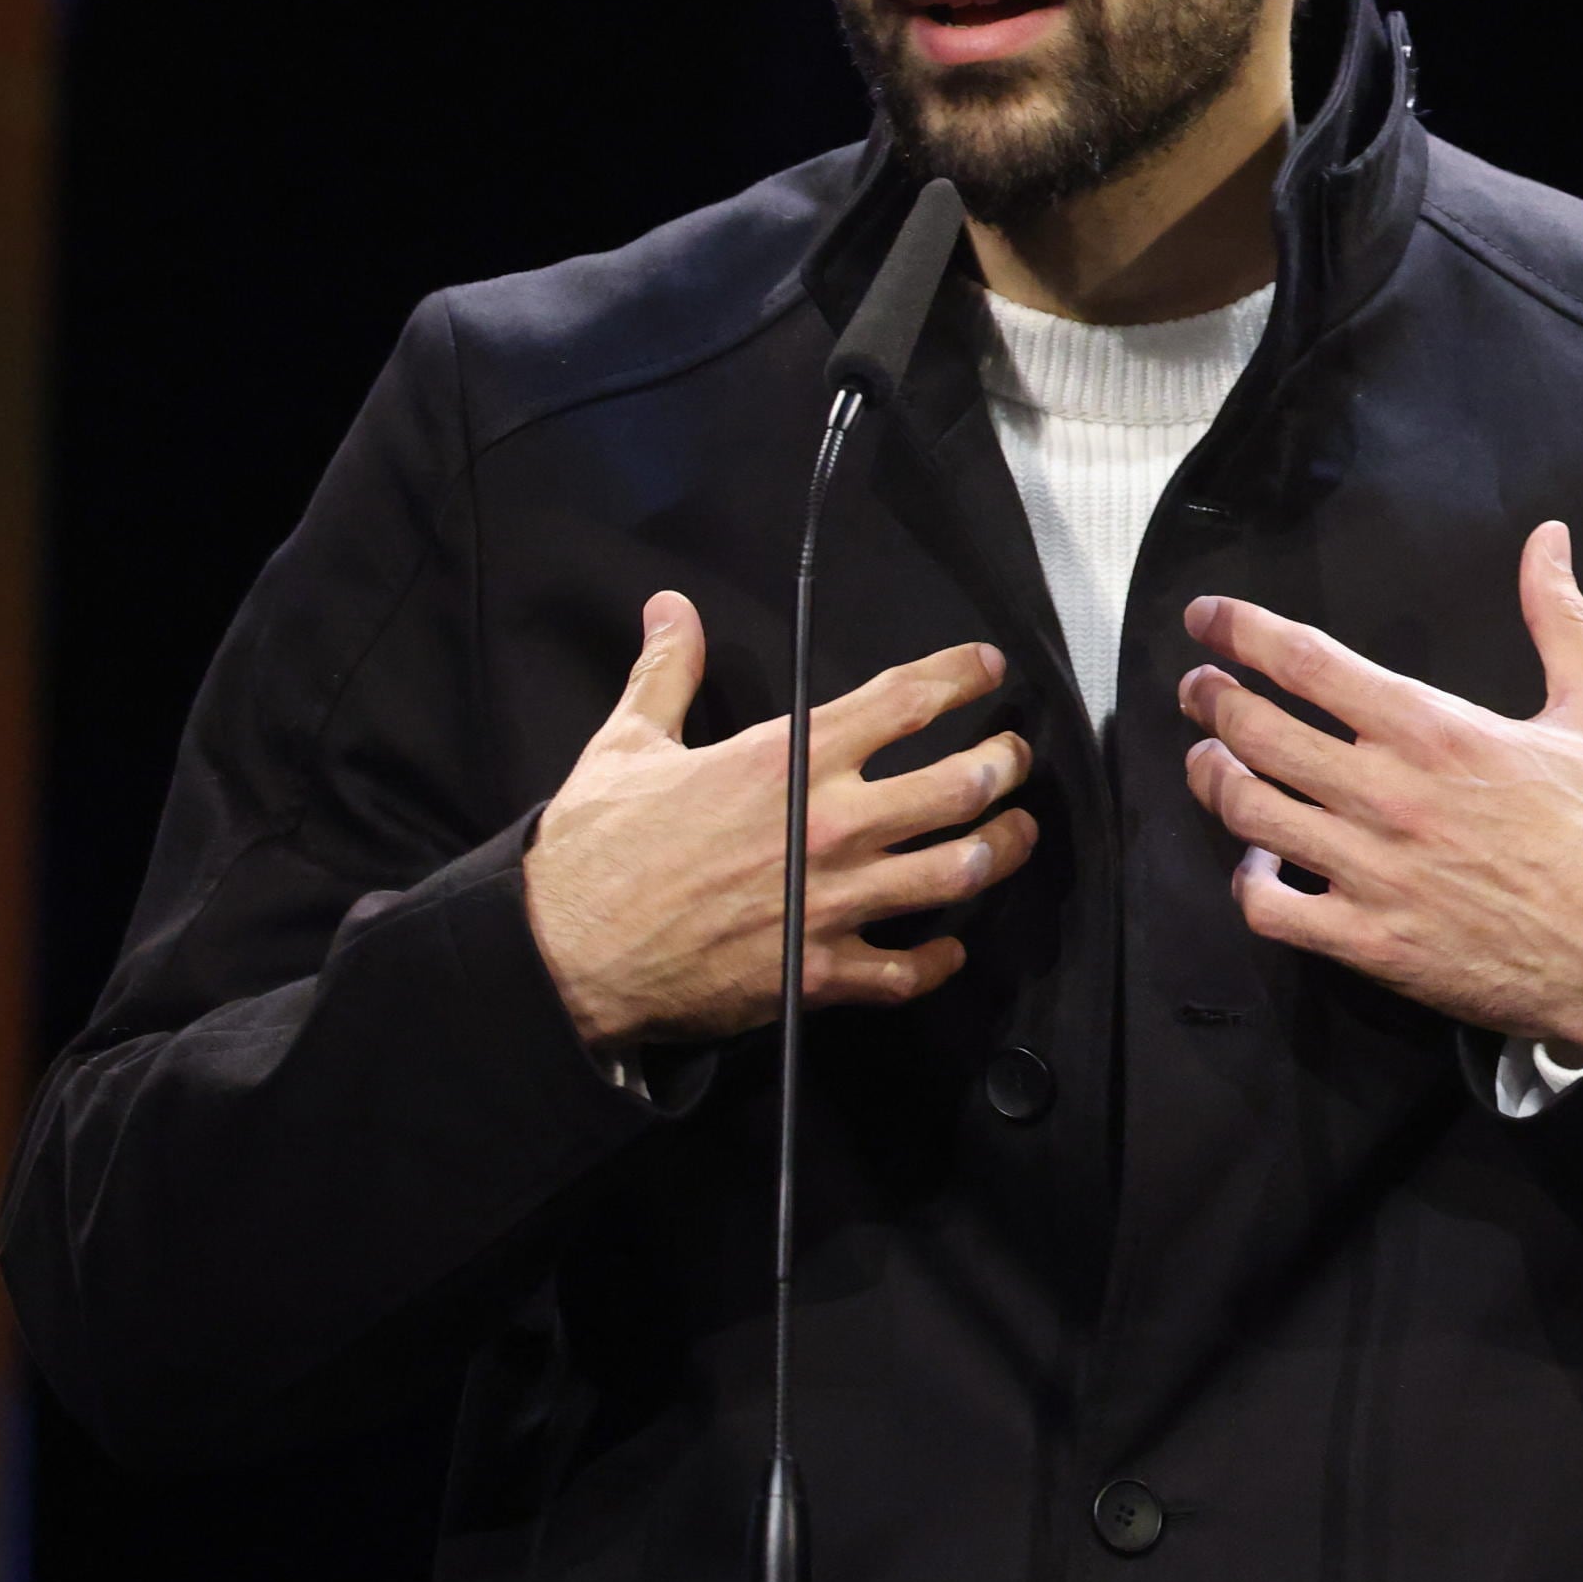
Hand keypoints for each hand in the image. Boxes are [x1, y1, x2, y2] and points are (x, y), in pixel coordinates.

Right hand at [521, 594, 1036, 1050]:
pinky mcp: (821, 973)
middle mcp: (829, 826)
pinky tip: (951, 950)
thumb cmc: (596, 848)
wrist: (565, 954)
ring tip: (1017, 834)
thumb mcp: (627, 744)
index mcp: (787, 760)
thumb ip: (665, 672)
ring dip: (1002, 850)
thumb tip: (668, 608)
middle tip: (1015, 758)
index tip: (988, 667)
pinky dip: (939, 961)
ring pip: (958, 873)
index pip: (903, 701)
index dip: (959, 676)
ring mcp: (833, 903)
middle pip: (960, 785)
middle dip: (1004, 765)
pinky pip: (907, 971)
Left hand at [1176, 522, 1582, 1047]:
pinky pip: (1270, 908)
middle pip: (1256, 732)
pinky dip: (1246, 881)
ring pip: (1248, 813)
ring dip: (1212, 779)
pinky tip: (1256, 863)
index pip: (1307, 663)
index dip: (1241, 632)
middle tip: (1196, 689)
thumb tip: (1548, 539)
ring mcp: (1371, 871)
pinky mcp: (1369, 940)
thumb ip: (1561, 619)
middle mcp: (1388, 794)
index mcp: (1435, 730)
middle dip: (1210, 700)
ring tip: (1206, 762)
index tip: (1206, 619)